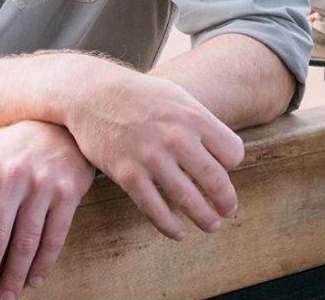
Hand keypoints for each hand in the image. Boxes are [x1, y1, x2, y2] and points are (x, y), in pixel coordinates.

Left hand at [0, 121, 94, 299]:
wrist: (61, 126)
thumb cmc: (8, 143)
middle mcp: (13, 174)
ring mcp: (42, 184)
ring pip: (25, 240)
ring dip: (14, 274)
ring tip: (4, 295)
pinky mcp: (66, 193)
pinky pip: (54, 236)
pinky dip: (42, 264)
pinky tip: (32, 280)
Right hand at [63, 61, 243, 239]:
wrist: (92, 93)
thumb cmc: (139, 96)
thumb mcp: (176, 96)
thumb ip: (200, 122)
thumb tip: (224, 153)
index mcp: (192, 115)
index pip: (232, 153)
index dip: (231, 165)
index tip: (224, 170)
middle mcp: (175, 137)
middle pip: (217, 181)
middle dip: (226, 201)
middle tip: (227, 209)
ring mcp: (151, 157)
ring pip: (189, 201)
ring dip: (205, 219)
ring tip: (211, 224)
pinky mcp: (127, 174)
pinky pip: (156, 210)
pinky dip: (171, 227)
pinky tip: (178, 231)